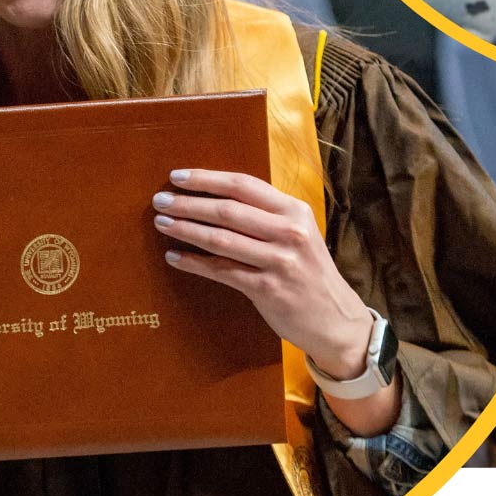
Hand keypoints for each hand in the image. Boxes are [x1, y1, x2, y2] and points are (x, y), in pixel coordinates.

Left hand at [154, 169, 374, 372]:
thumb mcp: (298, 233)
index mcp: (295, 211)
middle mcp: (290, 232)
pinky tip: (174, 256)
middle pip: (227, 210)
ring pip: (220, 239)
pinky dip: (194, 262)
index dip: (207, 179)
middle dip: (188, 204)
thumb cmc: (308, 270)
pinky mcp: (268, 289)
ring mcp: (280, 261)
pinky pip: (221, 270)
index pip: (244, 185)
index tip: (177, 177)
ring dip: (185, 229)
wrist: (335, 318)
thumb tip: (214, 196)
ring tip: (162, 223)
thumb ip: (266, 214)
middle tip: (159, 200)